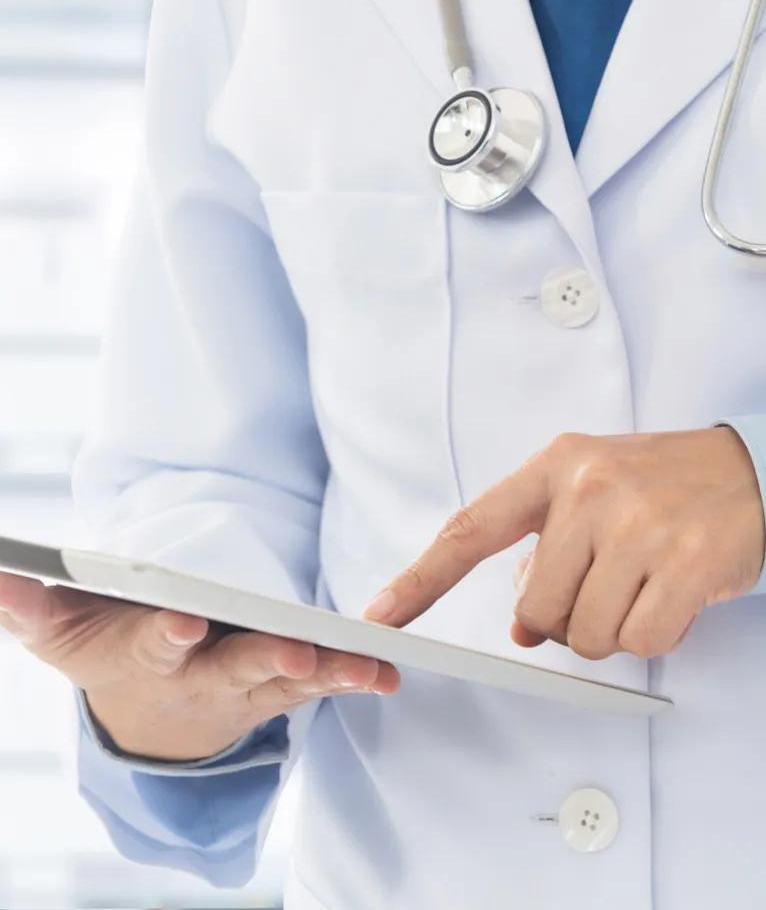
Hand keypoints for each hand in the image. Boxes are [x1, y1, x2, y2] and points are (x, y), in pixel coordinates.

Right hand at [0, 571, 399, 760]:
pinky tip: (385, 670)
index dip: (170, 634)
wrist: (149, 715)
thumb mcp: (58, 636)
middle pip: (236, 670)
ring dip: (326, 673)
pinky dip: (351, 676)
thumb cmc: (104, 652)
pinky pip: (317, 680)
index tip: (185, 620)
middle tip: (294, 652)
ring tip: (365, 668)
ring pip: (289, 680)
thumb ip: (31, 608)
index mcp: (147, 657)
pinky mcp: (277, 681)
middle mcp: (202, 676)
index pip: (157, 645)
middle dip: (264, 661)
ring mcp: (245, 683)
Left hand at [365, 429, 765, 659]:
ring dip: (608, 630)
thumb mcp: (588, 493)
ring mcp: (636, 525)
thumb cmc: (659, 484)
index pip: (469, 530)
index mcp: (551, 468)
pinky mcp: (684, 563)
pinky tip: (669, 596)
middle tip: (600, 589)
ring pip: (584, 633)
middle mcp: (586, 490)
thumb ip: (544, 552)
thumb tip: (520, 626)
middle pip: (534, 608)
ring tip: (639, 586)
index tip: (381, 613)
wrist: (752, 469)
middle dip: (561, 619)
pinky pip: (639, 641)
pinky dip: (651, 634)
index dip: (420, 579)